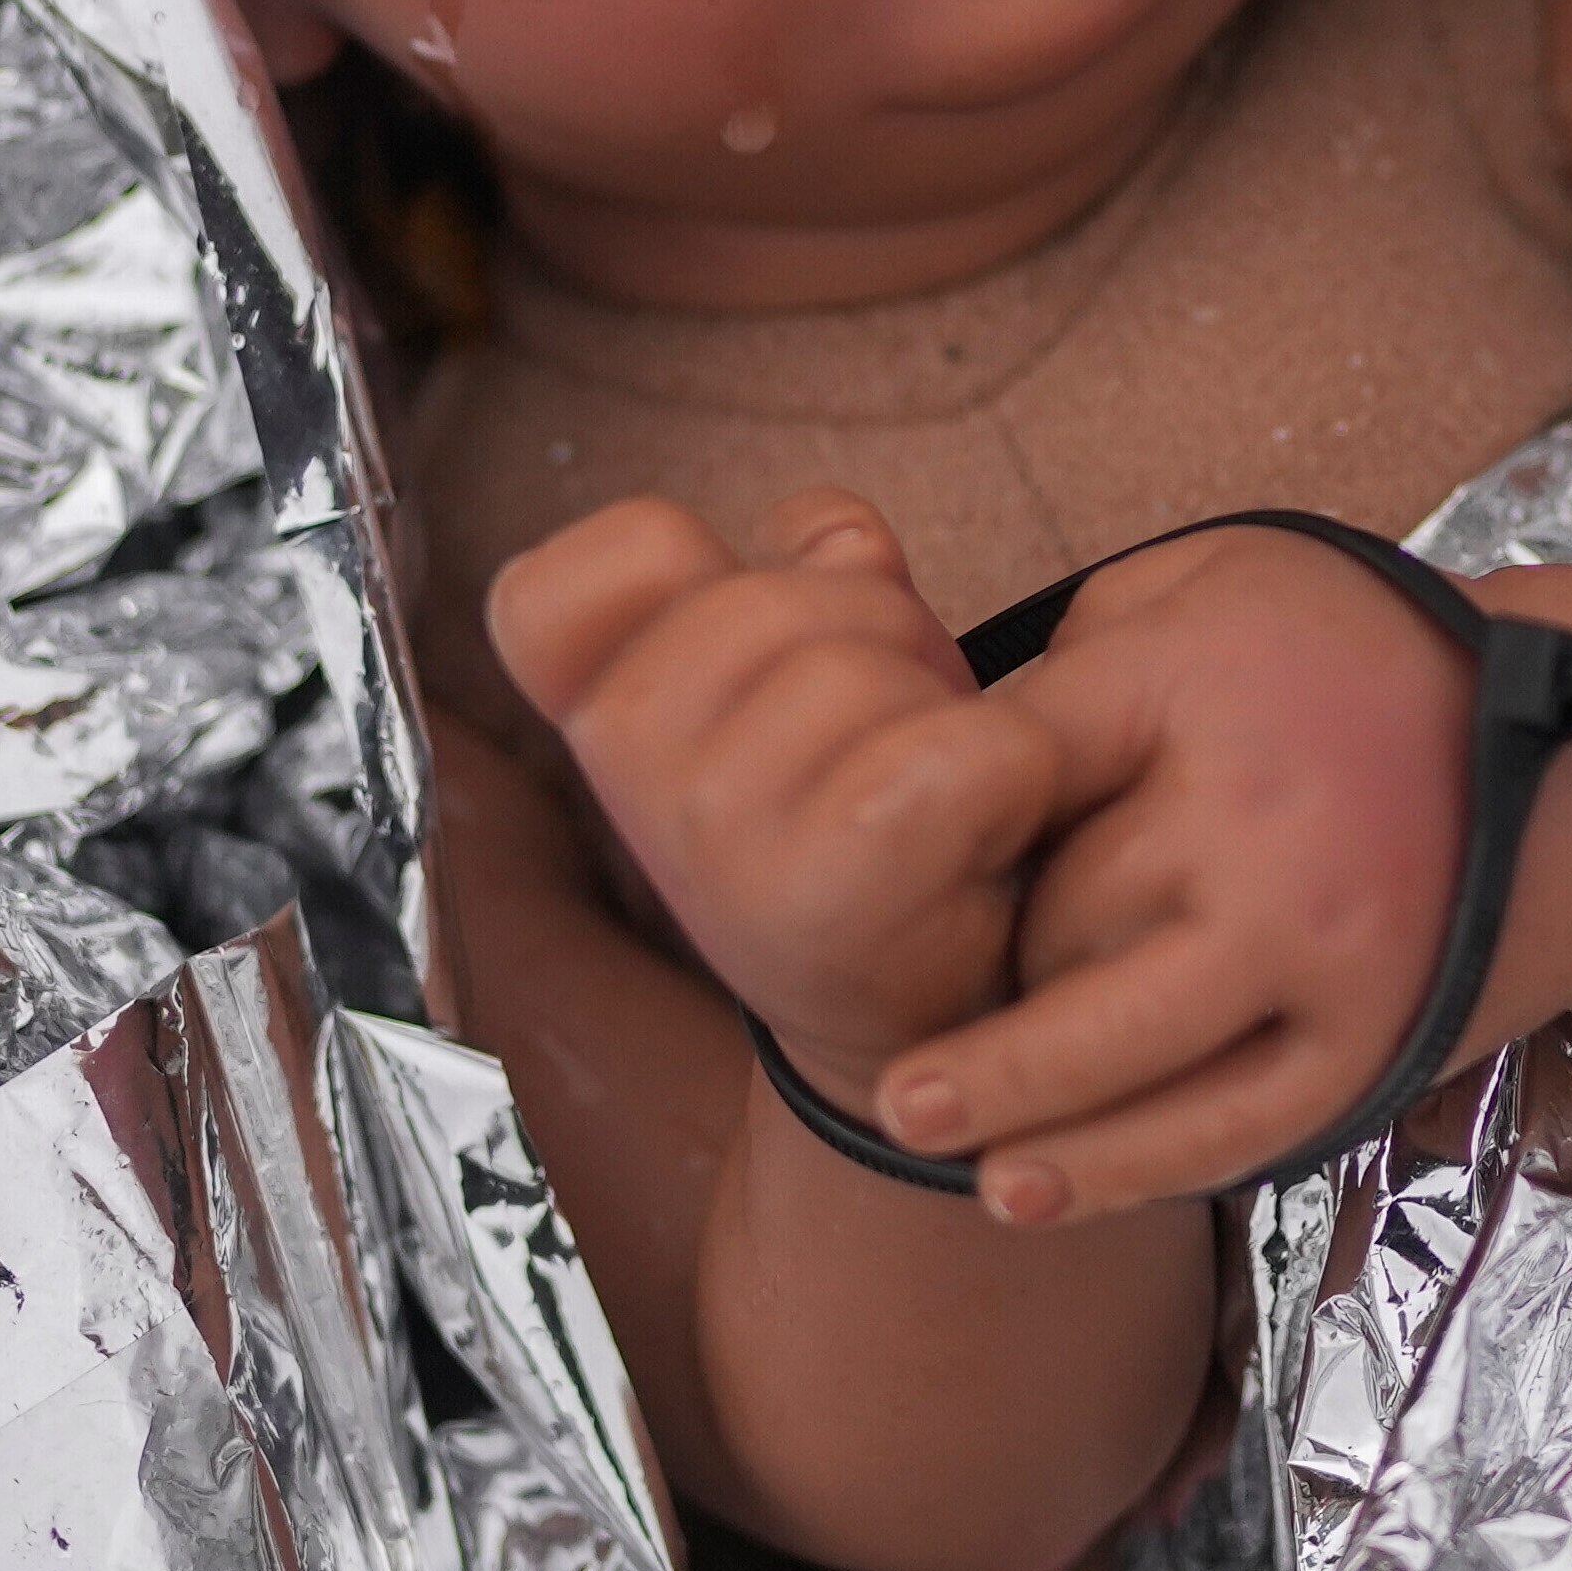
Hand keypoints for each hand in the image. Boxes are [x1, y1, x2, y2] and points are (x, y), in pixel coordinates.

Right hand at [478, 492, 1066, 1095]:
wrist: (915, 1034)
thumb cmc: (860, 823)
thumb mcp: (788, 689)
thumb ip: (790, 579)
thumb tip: (838, 535)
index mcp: (595, 719)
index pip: (556, 583)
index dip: (672, 567)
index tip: (737, 642)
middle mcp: (632, 779)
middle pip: (768, 592)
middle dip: (866, 632)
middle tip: (886, 730)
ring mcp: (725, 828)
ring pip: (870, 661)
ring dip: (942, 706)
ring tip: (932, 790)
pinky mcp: (844, 879)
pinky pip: (966, 747)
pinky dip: (1015, 772)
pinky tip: (986, 831)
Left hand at [894, 526, 1571, 1218]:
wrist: (1569, 771)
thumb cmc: (1350, 667)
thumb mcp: (1212, 586)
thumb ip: (1086, 658)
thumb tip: (950, 749)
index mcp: (1205, 690)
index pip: (1018, 765)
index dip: (935, 814)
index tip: (875, 841)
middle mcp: (1256, 827)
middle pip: (1057, 922)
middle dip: (987, 955)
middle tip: (926, 972)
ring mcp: (1316, 951)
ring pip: (1124, 1052)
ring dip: (1011, 1101)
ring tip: (911, 1119)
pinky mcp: (1365, 1046)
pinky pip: (1222, 1130)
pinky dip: (1119, 1169)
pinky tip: (1026, 1188)